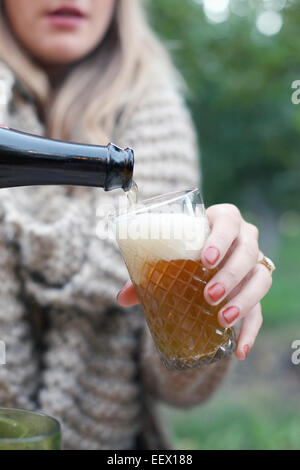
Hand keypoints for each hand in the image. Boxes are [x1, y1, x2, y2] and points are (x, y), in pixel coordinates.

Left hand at [117, 204, 272, 360]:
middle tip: (209, 295)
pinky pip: (260, 309)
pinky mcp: (255, 290)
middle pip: (248, 252)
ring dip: (244, 300)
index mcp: (222, 220)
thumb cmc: (184, 251)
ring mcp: (254, 264)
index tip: (206, 259)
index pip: (229, 221)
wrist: (202, 258)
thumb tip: (122, 298)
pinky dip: (251, 330)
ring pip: (261, 278)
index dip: (221, 238)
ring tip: (223, 319)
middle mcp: (245, 239)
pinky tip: (240, 349)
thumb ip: (146, 273)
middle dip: (230, 275)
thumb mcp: (168, 255)